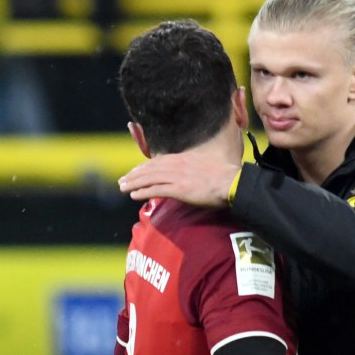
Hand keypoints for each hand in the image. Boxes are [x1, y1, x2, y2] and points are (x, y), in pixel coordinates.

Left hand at [118, 149, 240, 206]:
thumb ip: (191, 169)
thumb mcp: (204, 166)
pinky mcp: (180, 189)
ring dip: (134, 183)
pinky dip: (144, 192)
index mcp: (183, 159)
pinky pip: (157, 190)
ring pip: (150, 178)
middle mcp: (177, 165)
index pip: (157, 161)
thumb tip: (184, 176)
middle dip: (134, 175)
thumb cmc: (223, 176)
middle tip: (122, 180)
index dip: (143, 167)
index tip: (133, 172)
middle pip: (150, 169)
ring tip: (123, 188)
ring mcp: (178, 177)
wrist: (232, 182)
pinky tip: (134, 195)